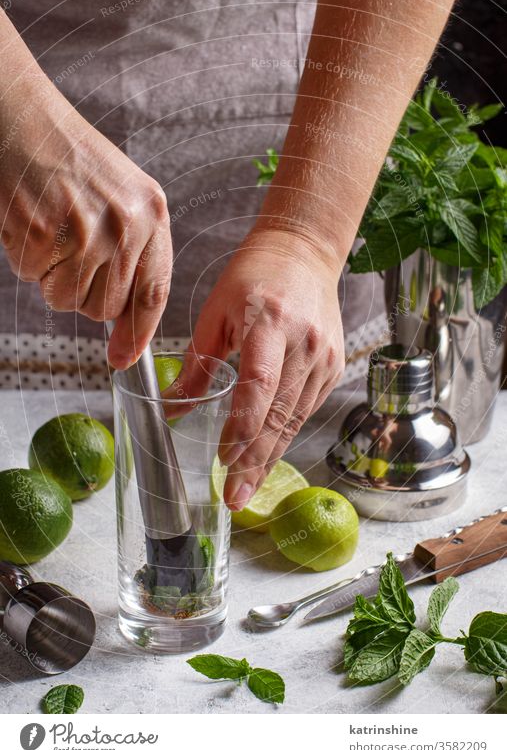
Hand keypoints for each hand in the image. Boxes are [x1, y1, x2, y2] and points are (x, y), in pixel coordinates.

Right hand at [0, 72, 170, 367]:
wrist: (23, 119)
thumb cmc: (73, 160)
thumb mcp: (124, 198)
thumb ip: (134, 256)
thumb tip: (125, 330)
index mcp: (152, 213)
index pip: (153, 292)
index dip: (138, 332)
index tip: (124, 359)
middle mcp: (124, 224)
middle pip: (105, 307)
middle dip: (85, 294)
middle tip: (72, 253)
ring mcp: (83, 230)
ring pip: (67, 301)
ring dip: (54, 279)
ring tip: (53, 232)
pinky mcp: (41, 233)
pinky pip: (34, 279)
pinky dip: (28, 260)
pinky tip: (32, 224)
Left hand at [187, 227, 344, 509]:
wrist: (303, 253)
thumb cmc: (252, 277)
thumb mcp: (216, 313)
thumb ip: (197, 363)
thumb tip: (171, 409)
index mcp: (269, 321)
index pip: (260, 382)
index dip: (242, 424)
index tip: (223, 457)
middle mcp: (303, 342)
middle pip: (279, 411)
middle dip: (254, 459)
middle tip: (233, 496)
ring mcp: (324, 356)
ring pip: (295, 418)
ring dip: (269, 456)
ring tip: (245, 489)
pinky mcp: (333, 366)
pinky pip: (306, 409)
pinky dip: (284, 435)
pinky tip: (265, 458)